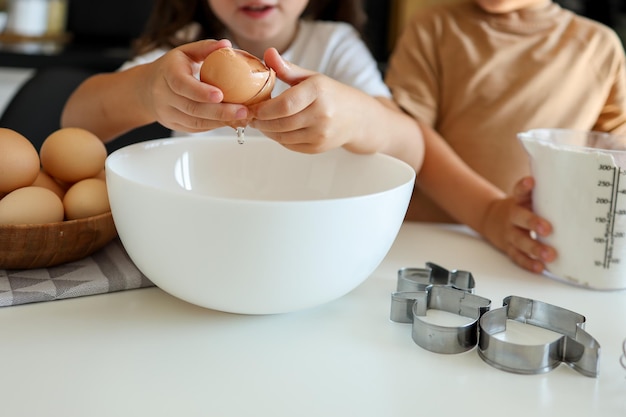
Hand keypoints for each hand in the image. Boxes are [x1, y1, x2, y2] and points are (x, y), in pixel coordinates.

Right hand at [140, 39, 249, 131]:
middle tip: (243, 111)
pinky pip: (196, 129)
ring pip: (195, 122)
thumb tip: (226, 44)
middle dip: (220, 112)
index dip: (200, 92)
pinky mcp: (175, 125)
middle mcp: (164, 96)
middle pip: (192, 108)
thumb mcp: (185, 52)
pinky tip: (230, 122)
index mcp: (168, 73)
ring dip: (220, 122)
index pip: (182, 85)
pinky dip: (214, 126)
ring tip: (242, 119)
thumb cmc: (172, 67)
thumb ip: (205, 48)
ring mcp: (168, 113)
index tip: (220, 95)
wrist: (148, 88)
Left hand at [248, 48, 373, 152]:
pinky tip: (276, 130)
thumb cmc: (332, 95)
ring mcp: (321, 134)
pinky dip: (278, 138)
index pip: (284, 105)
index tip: (252, 106)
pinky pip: (290, 145)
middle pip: (280, 123)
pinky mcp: (318, 147)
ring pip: (282, 137)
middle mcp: (322, 114)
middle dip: (261, 121)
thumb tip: (268, 54)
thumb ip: (287, 68)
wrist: (358, 118)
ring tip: (260, 122)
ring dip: (267, 131)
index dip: (263, 109)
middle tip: (251, 116)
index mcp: (318, 92)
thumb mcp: (311, 77)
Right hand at [483, 177, 556, 272]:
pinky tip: (540, 267)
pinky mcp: (509, 248)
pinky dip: (528, 263)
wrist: (492, 220)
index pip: (519, 191)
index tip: (531, 182)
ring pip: (520, 240)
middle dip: (533, 223)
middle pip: (519, 217)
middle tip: (548, 229)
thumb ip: (545, 195)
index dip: (524, 186)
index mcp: (518, 201)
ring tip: (549, 255)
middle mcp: (512, 216)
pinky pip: (517, 257)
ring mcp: (510, 233)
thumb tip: (576, 188)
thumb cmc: (520, 209)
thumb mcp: (526, 198)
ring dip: (534, 248)